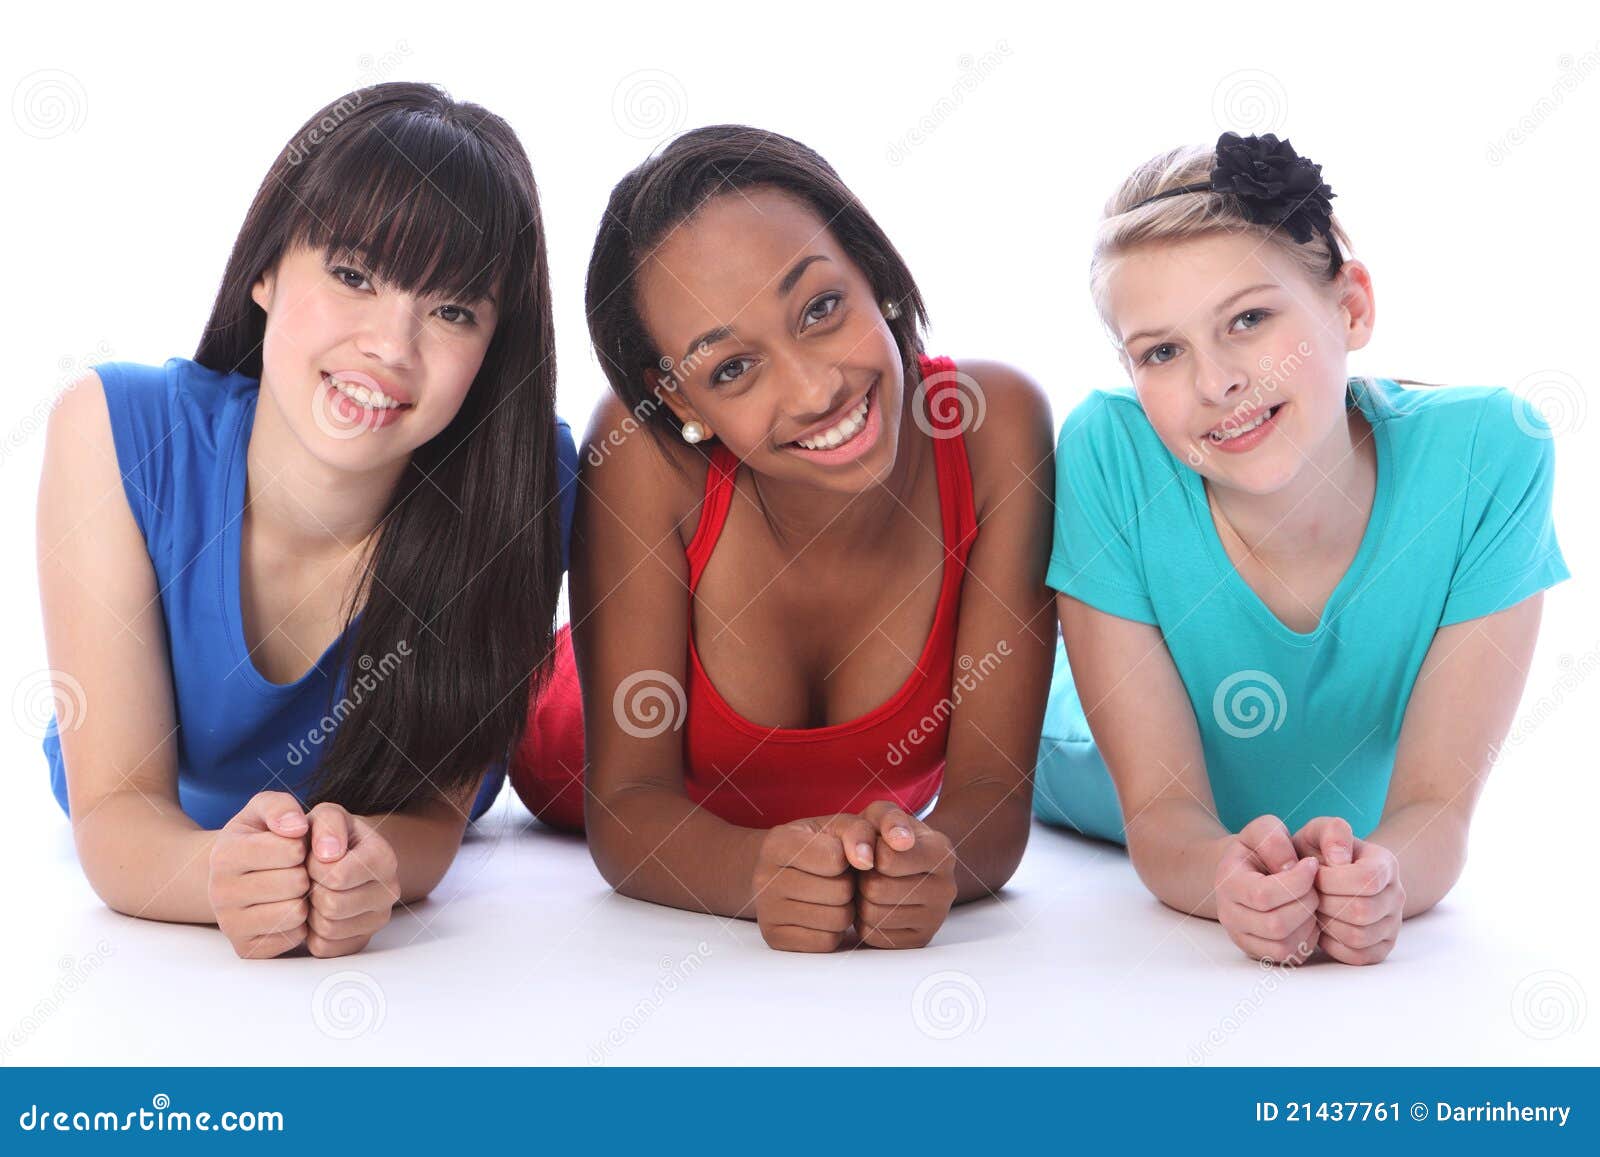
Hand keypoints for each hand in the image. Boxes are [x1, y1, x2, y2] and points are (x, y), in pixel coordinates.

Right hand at [209, 791, 311, 958]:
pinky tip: (287, 909)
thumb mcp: (263, 809)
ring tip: (292, 888)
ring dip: (304, 899)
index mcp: (224, 854)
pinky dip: (299, 924)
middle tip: (294, 869)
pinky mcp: (245, 948)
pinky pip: (293, 938)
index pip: (291, 850)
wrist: (233, 875)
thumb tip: (296, 827)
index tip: (292, 846)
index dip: (302, 845)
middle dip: (305, 872)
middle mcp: (219, 892)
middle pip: (295, 882)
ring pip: (295, 913)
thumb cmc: (257, 838)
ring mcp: (229, 924)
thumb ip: (280, 807)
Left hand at [303, 802, 400, 957]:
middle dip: (312, 891)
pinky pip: (325, 948)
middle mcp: (389, 891)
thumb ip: (327, 823)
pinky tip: (317, 912)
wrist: (340, 857)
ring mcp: (378, 919)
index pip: (336, 876)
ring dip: (311, 912)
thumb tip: (328, 853)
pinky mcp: (361, 941)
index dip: (314, 867)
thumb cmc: (329, 837)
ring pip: (328, 929)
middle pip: (332, 906)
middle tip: (313, 878)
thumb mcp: (327, 816)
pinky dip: (313, 934)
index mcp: (384, 857)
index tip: (314, 858)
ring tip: (315, 893)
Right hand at [751, 813, 877, 952]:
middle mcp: (764, 878)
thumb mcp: (835, 827)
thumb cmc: (814, 846)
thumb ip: (858, 832)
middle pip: (839, 892)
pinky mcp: (775, 938)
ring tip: (831, 896)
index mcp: (777, 844)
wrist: (778, 871)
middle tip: (836, 879)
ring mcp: (766, 912)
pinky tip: (822, 914)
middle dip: (848, 885)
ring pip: (837, 921)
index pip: (835, 858)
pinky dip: (833, 931)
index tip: (839, 856)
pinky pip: (827, 943)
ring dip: (845, 909)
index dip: (847, 858)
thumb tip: (867, 860)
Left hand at [853, 801, 956, 949]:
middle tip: (870, 871)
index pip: (886, 860)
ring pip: (873, 915)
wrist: (904, 865)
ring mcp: (936, 919)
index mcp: (942, 853)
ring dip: (861, 900)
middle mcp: (947, 888)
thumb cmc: (887, 838)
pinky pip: (873, 936)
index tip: (874, 848)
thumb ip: (886, 818)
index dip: (869, 852)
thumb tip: (899, 841)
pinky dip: (865, 921)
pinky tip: (875, 905)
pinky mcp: (919, 941)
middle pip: (876, 890)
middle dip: (863, 878)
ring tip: (871, 886)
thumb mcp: (883, 815)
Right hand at [1213, 814, 1319, 964]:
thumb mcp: (1263, 830)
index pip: (1263, 895)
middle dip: (1305, 904)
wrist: (1246, 872)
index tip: (1312, 864)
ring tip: (1311, 901)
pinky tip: (1307, 917)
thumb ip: (1273, 841)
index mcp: (1227, 883)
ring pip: (1283, 945)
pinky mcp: (1259, 952)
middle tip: (1315, 886)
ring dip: (1307, 923)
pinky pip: (1289, 957)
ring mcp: (1242, 937)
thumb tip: (1290, 868)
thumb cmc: (1258, 850)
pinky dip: (1306, 939)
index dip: (1296, 882)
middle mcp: (1229, 915)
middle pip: (1275, 924)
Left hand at [1292, 816, 1403, 964]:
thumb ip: (1331, 832)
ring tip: (1314, 909)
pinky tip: (1322, 927)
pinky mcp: (1381, 947)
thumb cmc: (1319, 854)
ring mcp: (1392, 924)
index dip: (1332, 880)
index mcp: (1385, 864)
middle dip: (1325, 903)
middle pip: (1362, 911)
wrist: (1328, 877)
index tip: (1312, 874)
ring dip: (1326, 925)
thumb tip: (1339, 859)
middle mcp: (1396, 895)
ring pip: (1359, 936)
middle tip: (1309, 895)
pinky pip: (1357, 956)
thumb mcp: (1319, 832)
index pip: (1366, 879)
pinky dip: (1332, 945)